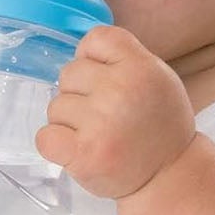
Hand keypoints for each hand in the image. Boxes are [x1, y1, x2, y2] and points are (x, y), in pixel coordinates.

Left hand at [36, 23, 196, 199]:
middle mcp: (120, 90)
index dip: (94, 60)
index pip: (95, 38)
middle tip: (105, 117)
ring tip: (98, 136)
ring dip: (70, 123)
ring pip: (56, 106)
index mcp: (141, 67)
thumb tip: (82, 50)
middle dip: (80, 94)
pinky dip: (56, 145)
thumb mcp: (156, 78)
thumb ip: (124, 59)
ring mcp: (100, 122)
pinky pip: (45, 137)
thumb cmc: (158, 126)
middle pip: (69, 73)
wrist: (169, 176)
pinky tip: (79, 150)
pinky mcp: (83, 153)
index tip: (107, 82)